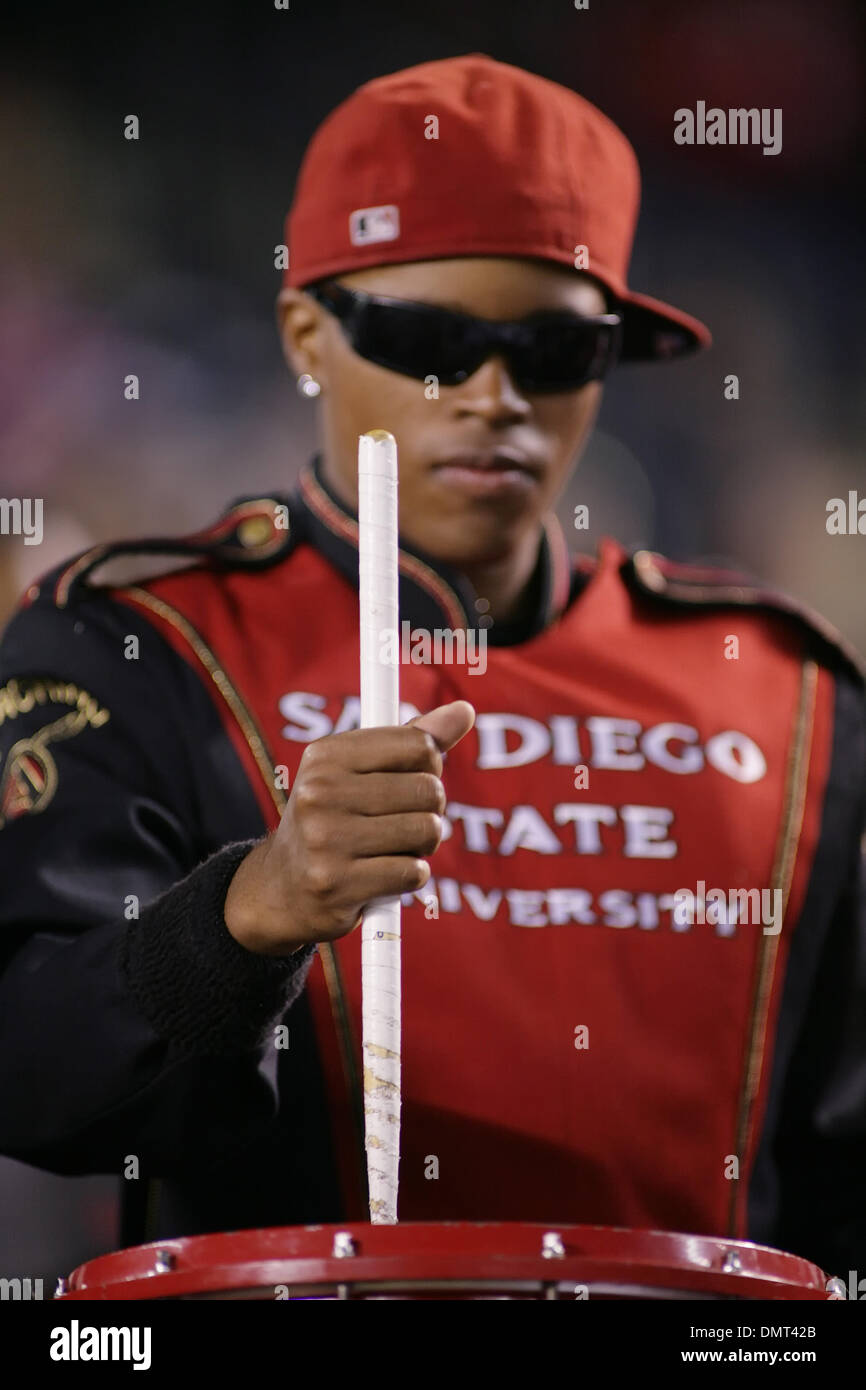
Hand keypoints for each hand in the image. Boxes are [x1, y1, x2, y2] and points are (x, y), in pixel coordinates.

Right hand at [223, 700, 474, 955]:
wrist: (282, 890)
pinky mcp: (338, 884)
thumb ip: (413, 742)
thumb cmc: (333, 821)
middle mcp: (320, 792)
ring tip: (393, 849)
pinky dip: (411, 876)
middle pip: (428, 790)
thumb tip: (464, 711)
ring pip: (427, 831)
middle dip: (430, 810)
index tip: (413, 780)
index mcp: (326, 755)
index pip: (418, 744)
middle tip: (403, 822)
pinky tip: (384, 875)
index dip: (430, 766)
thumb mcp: (359, 773)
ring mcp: (326, 839)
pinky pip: (414, 872)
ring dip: (423, 846)